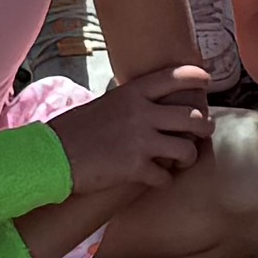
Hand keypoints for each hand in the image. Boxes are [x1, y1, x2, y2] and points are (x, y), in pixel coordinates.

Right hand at [59, 65, 218, 215]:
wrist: (51, 155)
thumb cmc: (74, 130)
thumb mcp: (105, 104)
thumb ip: (131, 103)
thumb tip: (153, 106)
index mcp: (132, 93)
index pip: (173, 77)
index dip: (195, 77)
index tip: (207, 81)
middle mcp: (141, 113)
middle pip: (193, 116)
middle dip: (204, 127)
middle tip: (202, 132)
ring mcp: (140, 141)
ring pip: (187, 149)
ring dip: (187, 157)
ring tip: (180, 161)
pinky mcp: (135, 168)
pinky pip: (166, 177)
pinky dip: (163, 180)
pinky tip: (156, 179)